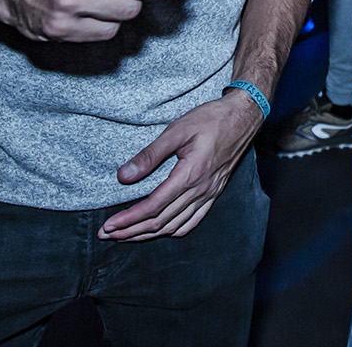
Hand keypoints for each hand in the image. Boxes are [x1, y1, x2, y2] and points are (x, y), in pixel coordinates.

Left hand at [102, 93, 262, 240]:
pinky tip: (161, 231)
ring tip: (127, 236)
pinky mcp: (214, 193)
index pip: (154, 206)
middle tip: (107, 235)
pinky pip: (193, 221)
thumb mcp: (177, 130)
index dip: (129, 219)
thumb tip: (124, 176)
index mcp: (190, 174)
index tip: (109, 225)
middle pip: (161, 221)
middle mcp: (201, 189)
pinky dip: (173, 231)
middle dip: (131, 231)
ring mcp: (209, 194)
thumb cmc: (211, 119)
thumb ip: (150, 155)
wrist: (243, 116)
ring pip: (175, 226)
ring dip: (149, 234)